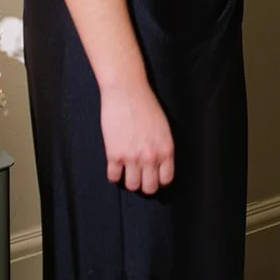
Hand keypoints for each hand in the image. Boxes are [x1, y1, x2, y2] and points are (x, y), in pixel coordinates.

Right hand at [99, 79, 174, 193]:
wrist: (127, 92)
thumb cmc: (146, 105)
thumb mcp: (163, 127)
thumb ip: (162, 147)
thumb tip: (159, 164)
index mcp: (166, 149)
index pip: (166, 179)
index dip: (159, 180)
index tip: (153, 176)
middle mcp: (151, 157)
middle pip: (149, 188)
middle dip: (144, 184)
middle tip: (139, 176)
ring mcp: (132, 157)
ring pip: (131, 186)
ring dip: (129, 180)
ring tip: (127, 170)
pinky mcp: (114, 155)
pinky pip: (113, 177)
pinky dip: (114, 174)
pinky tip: (115, 165)